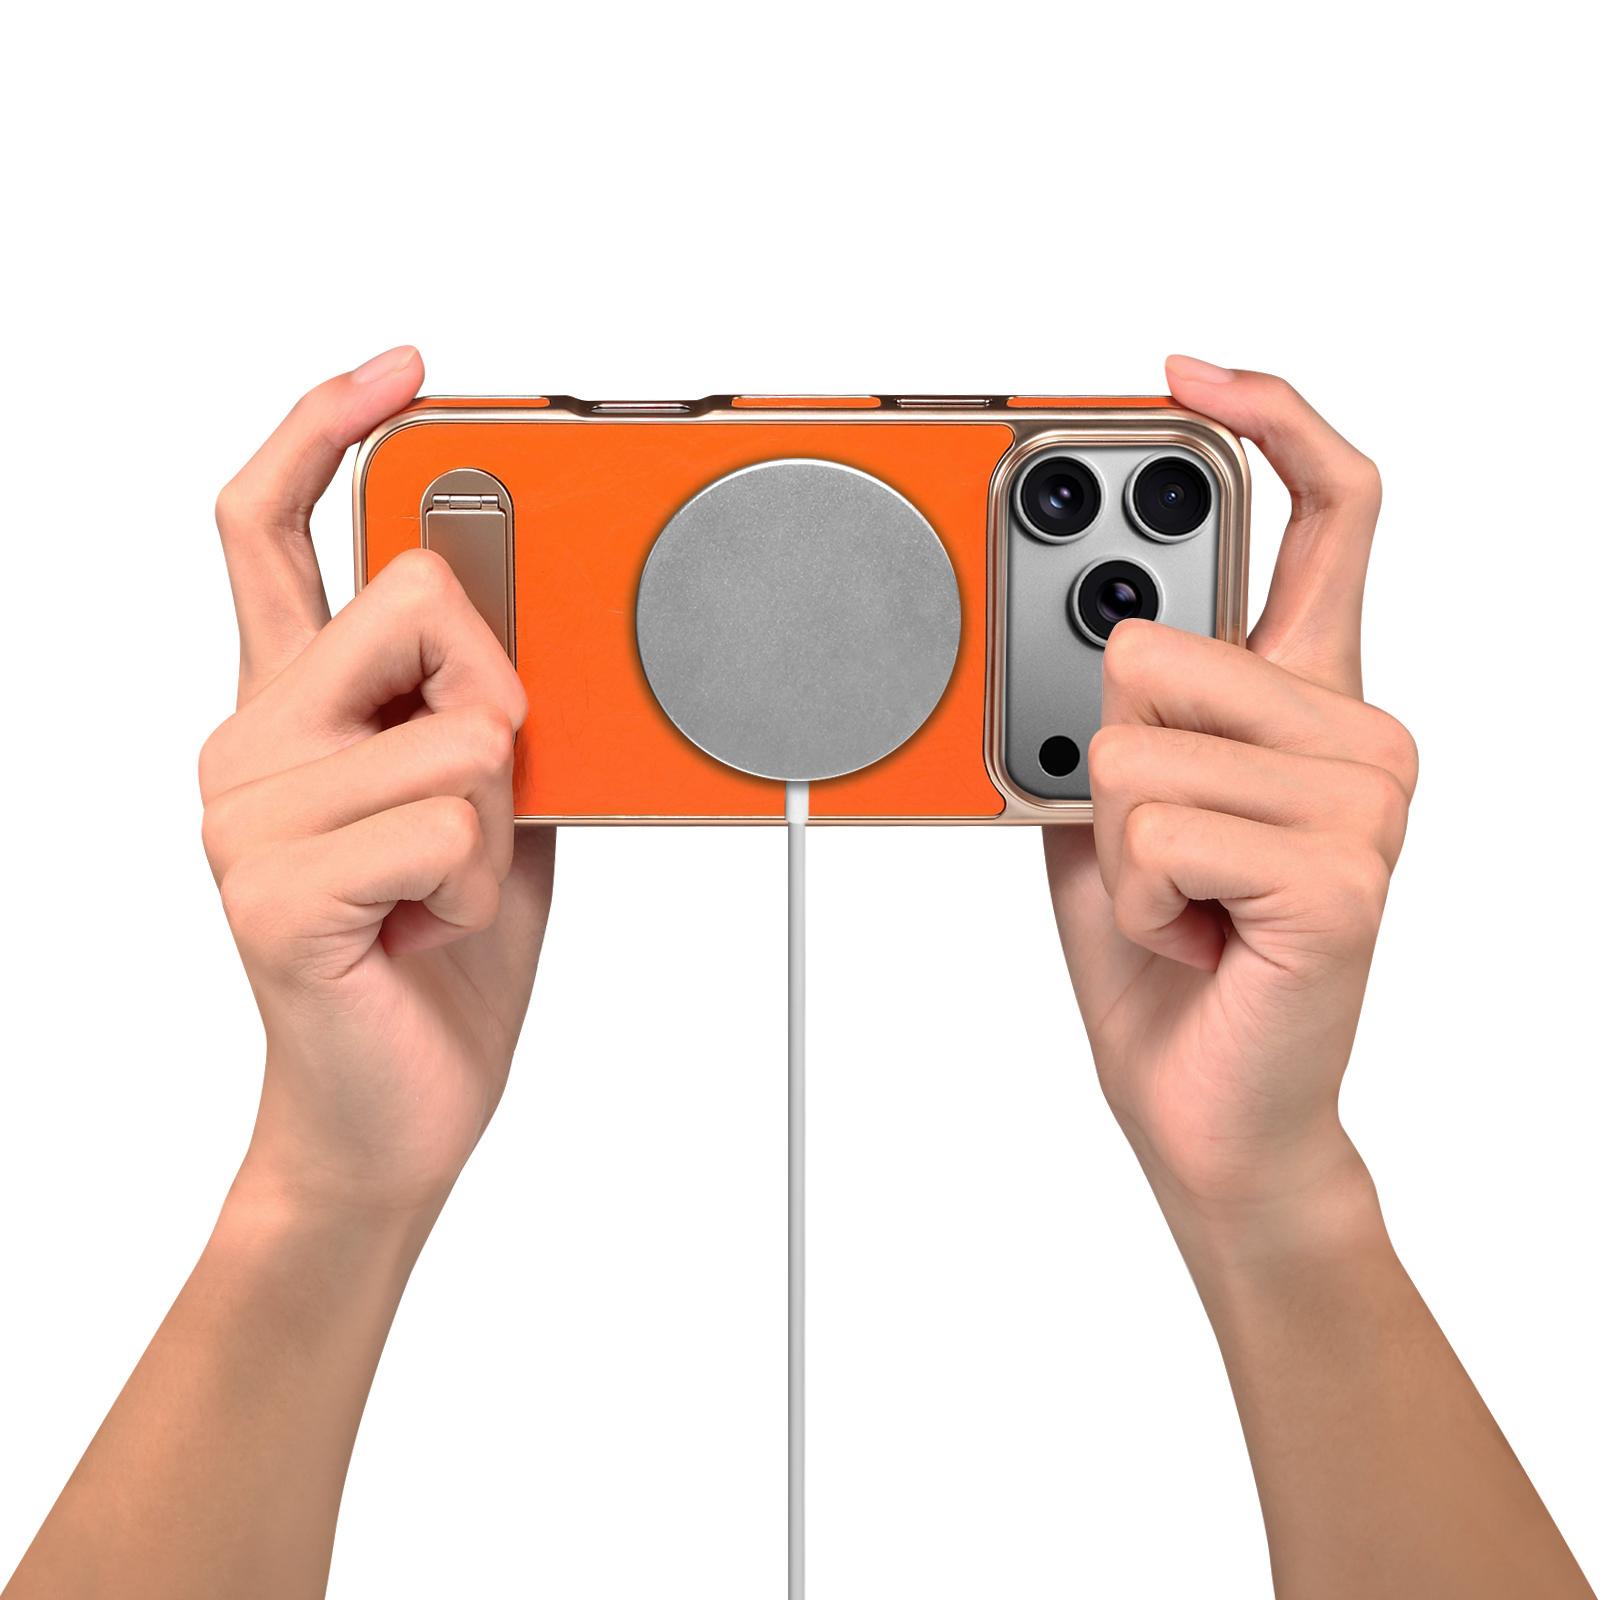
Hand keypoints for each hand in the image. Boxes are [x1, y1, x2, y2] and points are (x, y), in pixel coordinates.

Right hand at [200, 347, 554, 1214]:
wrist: (397, 1106)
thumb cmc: (441, 949)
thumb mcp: (489, 796)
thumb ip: (487, 699)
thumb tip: (531, 600)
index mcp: (294, 703)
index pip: (271, 525)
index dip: (325, 426)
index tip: (405, 373)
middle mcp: (250, 738)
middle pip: (416, 596)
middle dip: (501, 689)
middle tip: (488, 786)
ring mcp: (249, 813)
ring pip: (460, 727)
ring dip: (499, 820)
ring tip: (448, 886)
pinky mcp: (274, 890)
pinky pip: (449, 821)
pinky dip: (483, 883)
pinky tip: (428, 929)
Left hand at [1044, 357, 1416, 1228]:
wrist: (1204, 1101)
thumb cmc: (1161, 944)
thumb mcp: (1110, 795)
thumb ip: (1113, 703)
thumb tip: (1076, 626)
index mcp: (1307, 694)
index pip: (1329, 512)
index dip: (1270, 418)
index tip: (1188, 373)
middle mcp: (1355, 729)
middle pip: (1153, 643)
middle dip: (1101, 752)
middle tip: (1150, 844)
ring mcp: (1363, 800)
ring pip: (1132, 743)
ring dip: (1108, 841)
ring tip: (1171, 900)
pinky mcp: (1340, 874)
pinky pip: (1151, 824)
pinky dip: (1130, 895)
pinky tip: (1192, 939)